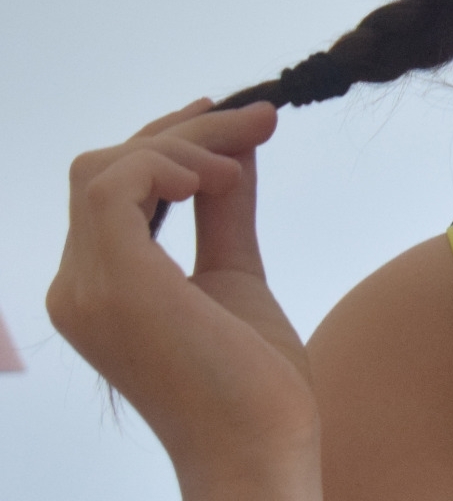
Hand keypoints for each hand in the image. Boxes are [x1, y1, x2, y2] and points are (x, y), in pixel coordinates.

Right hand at [46, 99, 321, 500]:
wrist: (259, 447)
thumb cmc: (254, 381)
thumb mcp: (236, 273)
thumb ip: (226, 212)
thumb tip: (236, 147)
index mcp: (99, 286)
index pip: (114, 188)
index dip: (171, 140)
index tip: (239, 118)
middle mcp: (77, 285)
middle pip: (107, 166)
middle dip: (187, 130)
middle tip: (263, 116)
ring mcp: (86, 285)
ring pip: (109, 166)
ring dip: (187, 144)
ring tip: (242, 166)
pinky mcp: (114, 282)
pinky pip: (115, 186)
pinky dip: (166, 165)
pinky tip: (214, 181)